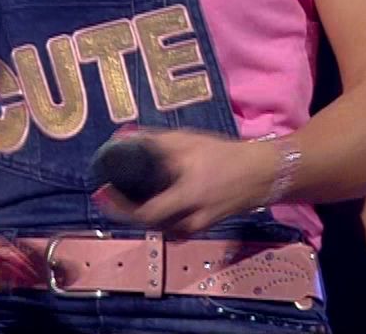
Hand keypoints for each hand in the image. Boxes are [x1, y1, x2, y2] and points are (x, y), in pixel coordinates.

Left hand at [92, 128, 284, 234]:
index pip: (145, 214)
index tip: (102, 193)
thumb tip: (124, 138)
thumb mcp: (190, 142)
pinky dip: (159, 214)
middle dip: (126, 210)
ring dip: (143, 212)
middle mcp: (190, 220)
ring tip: (129, 192)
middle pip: (148, 224)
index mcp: (187, 197)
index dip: (120, 208)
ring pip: (160, 226)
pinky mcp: (201, 226)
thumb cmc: (225, 156)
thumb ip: (156, 142)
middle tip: (111, 192)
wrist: (263, 175)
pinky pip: (173, 226)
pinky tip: (155, 197)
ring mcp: (196, 227)